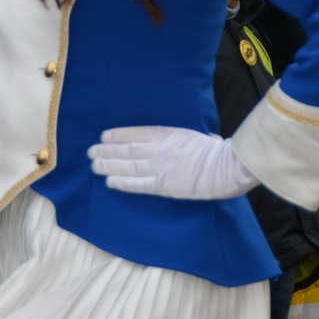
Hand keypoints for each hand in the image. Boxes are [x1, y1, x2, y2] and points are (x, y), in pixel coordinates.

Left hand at [89, 125, 259, 198]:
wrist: (227, 167)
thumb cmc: (221, 152)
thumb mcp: (205, 138)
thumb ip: (200, 139)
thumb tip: (210, 139)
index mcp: (170, 134)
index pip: (137, 133)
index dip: (119, 135)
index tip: (104, 136)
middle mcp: (160, 149)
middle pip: (127, 149)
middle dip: (107, 150)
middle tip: (91, 152)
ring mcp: (160, 167)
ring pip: (127, 166)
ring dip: (108, 165)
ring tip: (94, 165)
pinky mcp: (164, 185)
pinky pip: (137, 184)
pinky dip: (122, 183)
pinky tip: (109, 182)